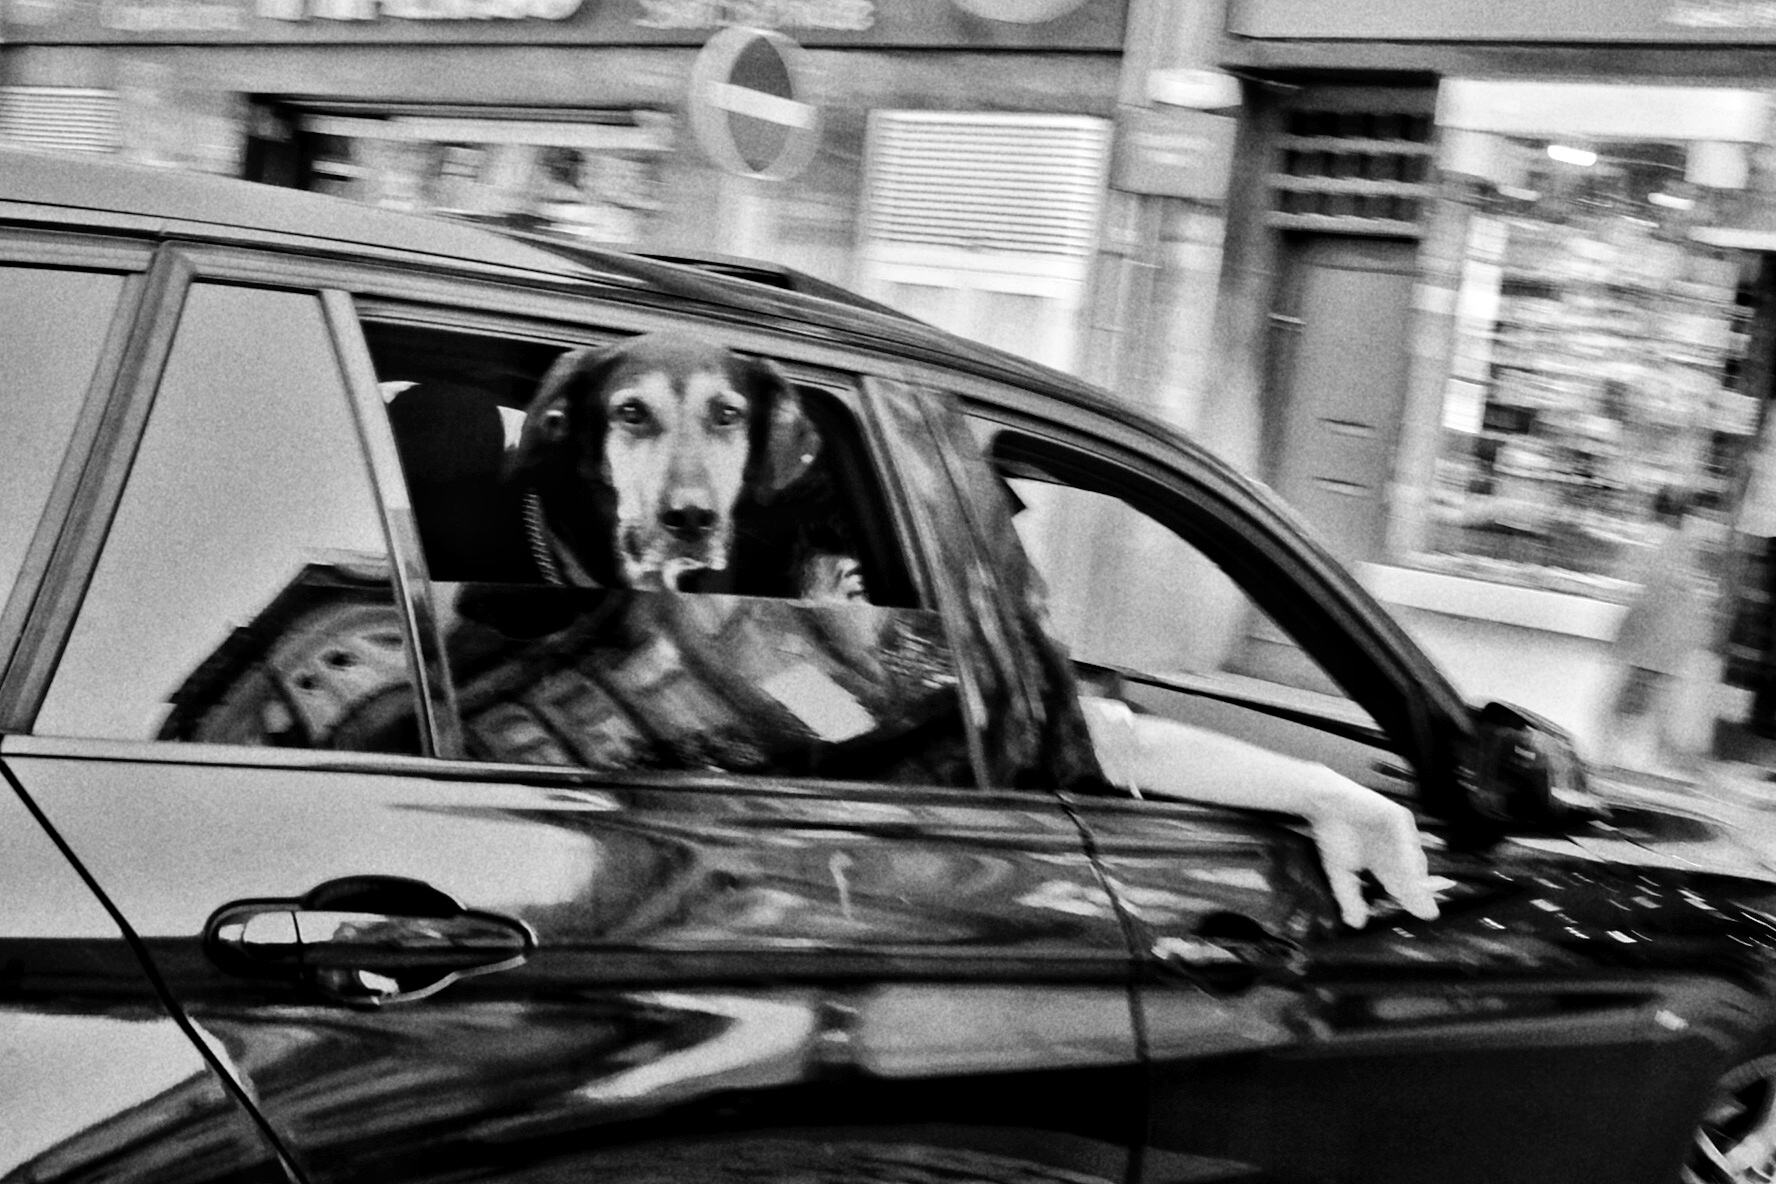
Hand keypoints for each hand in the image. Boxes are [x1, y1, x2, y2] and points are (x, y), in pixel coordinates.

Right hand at [1301, 773, 1439, 928]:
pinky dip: (1409, 855)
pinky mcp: (1398, 817)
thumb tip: (1356, 925)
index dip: (1415, 901)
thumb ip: (1350, 897)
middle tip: (1425, 910)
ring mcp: (1401, 833)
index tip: (1425, 916)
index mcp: (1387, 863)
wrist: (1323, 802)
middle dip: (1419, 893)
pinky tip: (1409, 871)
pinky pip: (1407, 839)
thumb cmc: (1332, 833)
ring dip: (1417, 877)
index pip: (1405, 886)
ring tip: (1418, 896)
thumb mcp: (1341, 873)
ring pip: (1414, 858)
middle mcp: (1398, 849)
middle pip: (1414, 875)